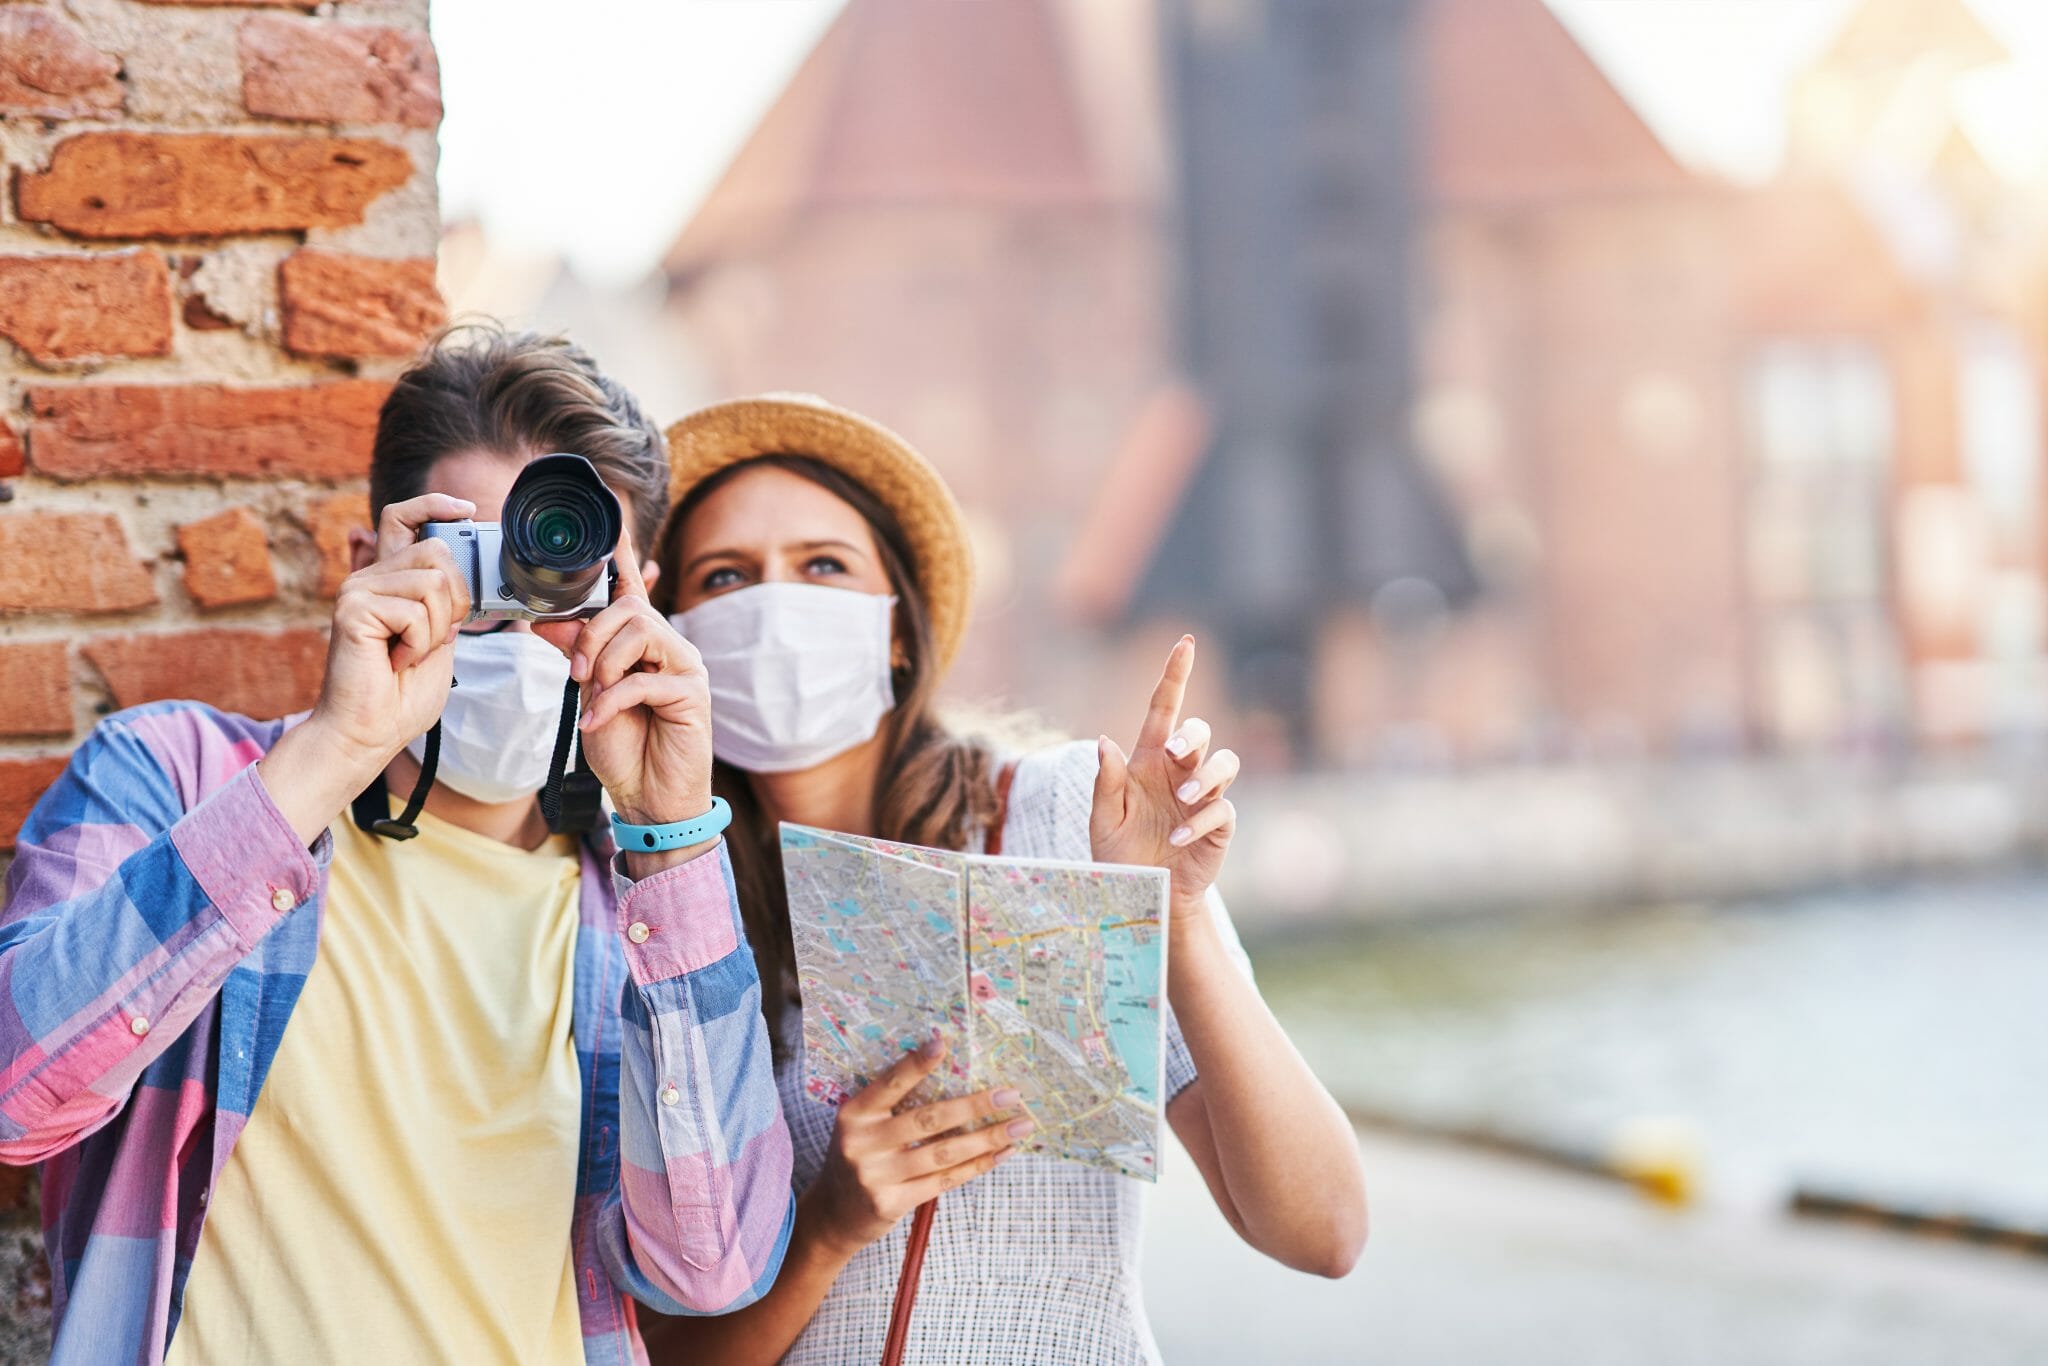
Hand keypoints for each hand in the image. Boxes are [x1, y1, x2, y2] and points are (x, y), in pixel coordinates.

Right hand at [301, 493, 474, 776]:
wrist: (368, 733)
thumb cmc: (402, 693)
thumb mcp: (438, 635)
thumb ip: (441, 597)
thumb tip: (444, 551)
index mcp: (388, 579)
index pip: (403, 517)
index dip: (435, 505)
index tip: (466, 511)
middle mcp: (369, 577)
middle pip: (438, 551)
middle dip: (456, 600)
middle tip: (434, 636)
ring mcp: (358, 590)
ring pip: (434, 583)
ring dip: (437, 629)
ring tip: (410, 653)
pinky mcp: (353, 610)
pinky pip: (415, 611)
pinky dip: (420, 644)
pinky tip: (396, 661)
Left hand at [533, 527, 713, 866]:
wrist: (650, 798)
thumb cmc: (626, 747)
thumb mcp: (590, 694)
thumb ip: (577, 654)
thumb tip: (546, 618)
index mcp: (644, 642)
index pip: (633, 588)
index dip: (623, 555)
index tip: (612, 523)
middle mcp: (669, 647)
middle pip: (629, 610)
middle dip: (592, 636)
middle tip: (576, 672)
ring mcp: (685, 668)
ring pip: (638, 634)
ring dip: (603, 665)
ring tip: (593, 696)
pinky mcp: (691, 695)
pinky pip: (642, 681)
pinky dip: (611, 701)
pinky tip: (596, 721)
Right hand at [804, 1041, 1028, 1259]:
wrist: (832, 1215)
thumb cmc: (859, 1157)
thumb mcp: (862, 1126)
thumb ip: (892, 1106)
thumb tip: (952, 1076)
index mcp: (854, 1114)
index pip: (889, 1084)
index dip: (916, 1065)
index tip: (943, 1044)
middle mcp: (863, 1144)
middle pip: (928, 1120)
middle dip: (975, 1105)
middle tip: (1011, 1095)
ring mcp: (877, 1176)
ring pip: (943, 1152)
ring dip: (987, 1138)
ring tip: (1020, 1126)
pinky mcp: (892, 1203)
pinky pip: (944, 1180)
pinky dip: (977, 1165)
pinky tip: (1001, 1153)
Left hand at [1089, 635, 1239, 923]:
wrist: (1142, 898)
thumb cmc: (1118, 857)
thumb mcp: (1103, 822)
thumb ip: (1105, 783)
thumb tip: (1105, 741)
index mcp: (1147, 763)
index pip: (1164, 710)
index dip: (1175, 676)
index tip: (1186, 644)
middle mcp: (1178, 774)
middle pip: (1200, 733)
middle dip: (1192, 736)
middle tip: (1174, 753)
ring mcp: (1201, 798)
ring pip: (1225, 763)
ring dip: (1206, 775)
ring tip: (1184, 799)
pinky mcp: (1218, 826)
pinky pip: (1222, 810)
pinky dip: (1200, 820)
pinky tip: (1177, 837)